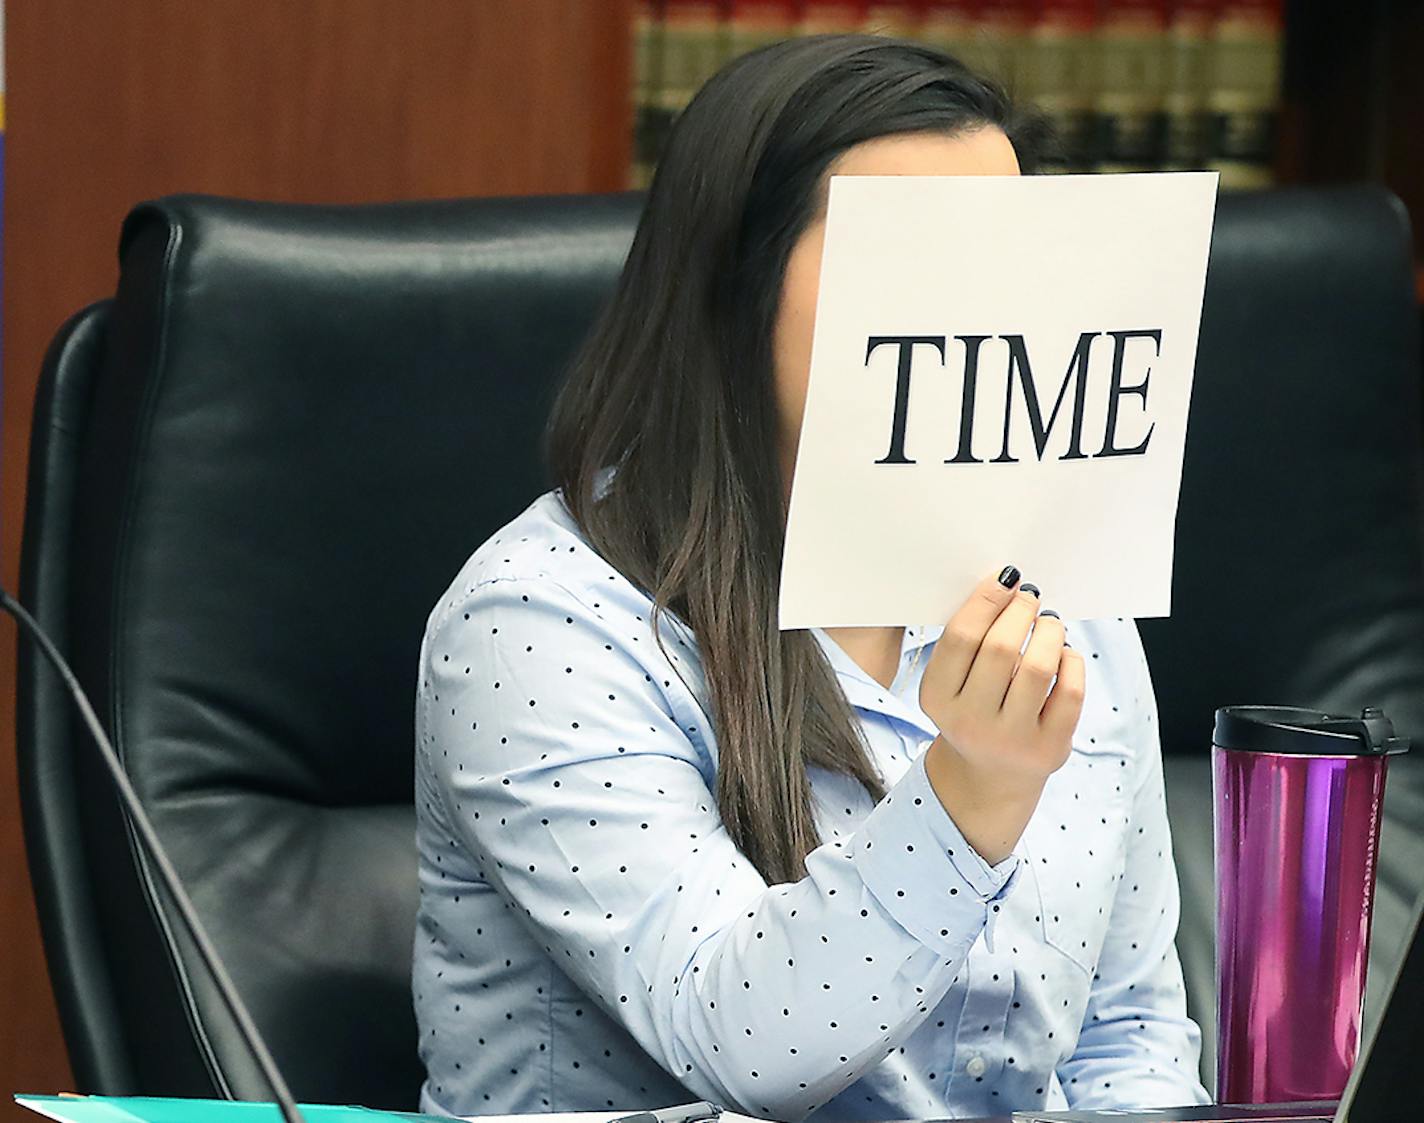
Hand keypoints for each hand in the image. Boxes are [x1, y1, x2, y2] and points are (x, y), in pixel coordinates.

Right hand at [918, 566, 1085, 864]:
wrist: (990, 776)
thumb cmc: (975, 711)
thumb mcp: (954, 683)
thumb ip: (971, 642)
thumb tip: (1008, 586)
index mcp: (937, 699)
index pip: (960, 637)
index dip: (986, 600)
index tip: (1005, 578)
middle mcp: (969, 723)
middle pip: (998, 648)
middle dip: (1020, 611)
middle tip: (1030, 598)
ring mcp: (1011, 740)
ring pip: (1037, 667)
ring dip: (1048, 631)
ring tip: (1048, 623)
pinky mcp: (1049, 749)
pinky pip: (1069, 692)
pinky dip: (1071, 661)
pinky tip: (1063, 654)